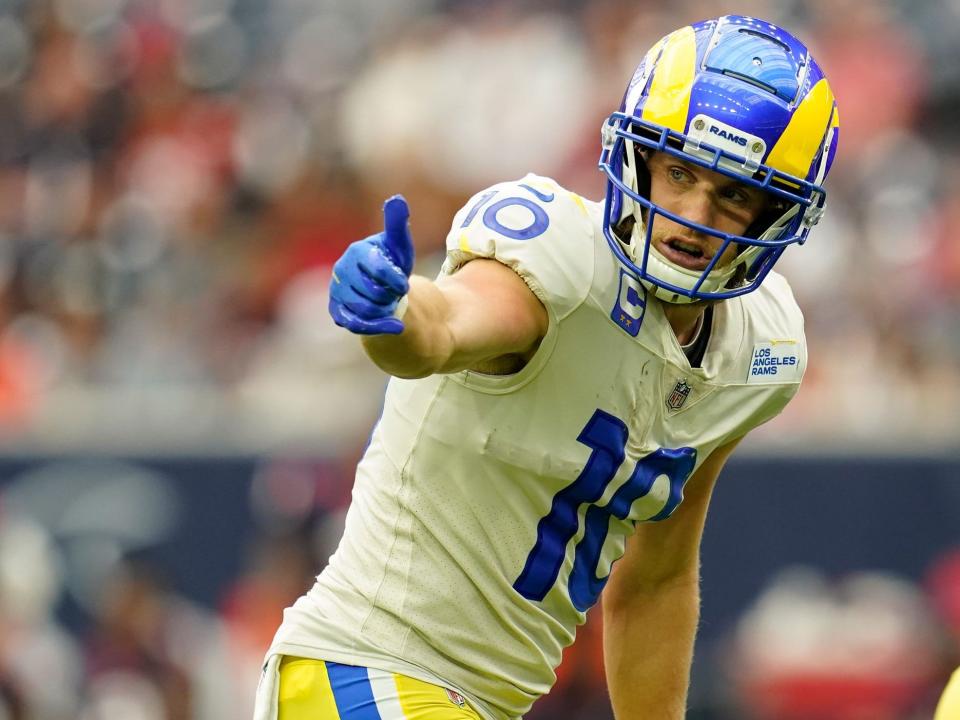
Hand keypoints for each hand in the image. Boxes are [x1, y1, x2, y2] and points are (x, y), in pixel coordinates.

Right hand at [329, 195, 414, 334]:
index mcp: (357, 251)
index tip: (406, 284)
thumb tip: (397, 199)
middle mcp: (342, 270)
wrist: (380, 287)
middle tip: (396, 293)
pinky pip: (356, 324)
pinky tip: (396, 326)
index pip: (377, 267)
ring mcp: (337, 291)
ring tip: (392, 303)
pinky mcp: (337, 311)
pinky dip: (378, 327)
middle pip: (373, 291)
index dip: (395, 279)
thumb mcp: (398, 244)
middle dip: (391, 295)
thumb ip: (397, 224)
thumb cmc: (392, 261)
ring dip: (386, 309)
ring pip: (366, 309)